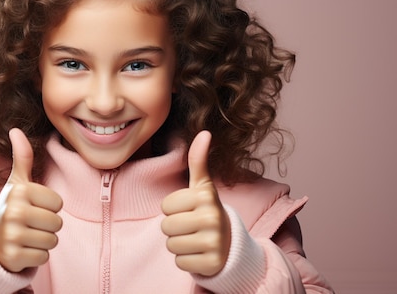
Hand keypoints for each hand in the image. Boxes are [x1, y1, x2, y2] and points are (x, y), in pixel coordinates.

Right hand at [0, 128, 62, 272]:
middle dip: (48, 226)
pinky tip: (23, 249)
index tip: (33, 207)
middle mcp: (14, 211)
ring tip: (28, 235)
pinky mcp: (13, 256)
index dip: (49, 207)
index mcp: (19, 191)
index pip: (58, 203)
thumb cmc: (12, 207)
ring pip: (52, 241)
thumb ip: (22, 157)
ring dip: (43, 241)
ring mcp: (12, 235)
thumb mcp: (17, 182)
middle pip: (57, 223)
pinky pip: (44, 257)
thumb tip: (16, 130)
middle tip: (30, 223)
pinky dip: (36, 256)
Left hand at [161, 131, 230, 276]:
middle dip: (174, 228)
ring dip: (179, 245)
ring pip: (171, 245)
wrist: (231, 245)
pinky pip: (180, 262)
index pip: (165, 206)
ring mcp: (214, 242)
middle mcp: (212, 218)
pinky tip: (200, 253)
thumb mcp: (203, 187)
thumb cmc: (208, 212)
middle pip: (166, 227)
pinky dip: (187, 260)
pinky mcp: (212, 263)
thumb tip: (204, 132)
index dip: (173, 209)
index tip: (189, 210)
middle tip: (192, 227)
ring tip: (195, 239)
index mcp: (206, 197)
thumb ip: (199, 161)